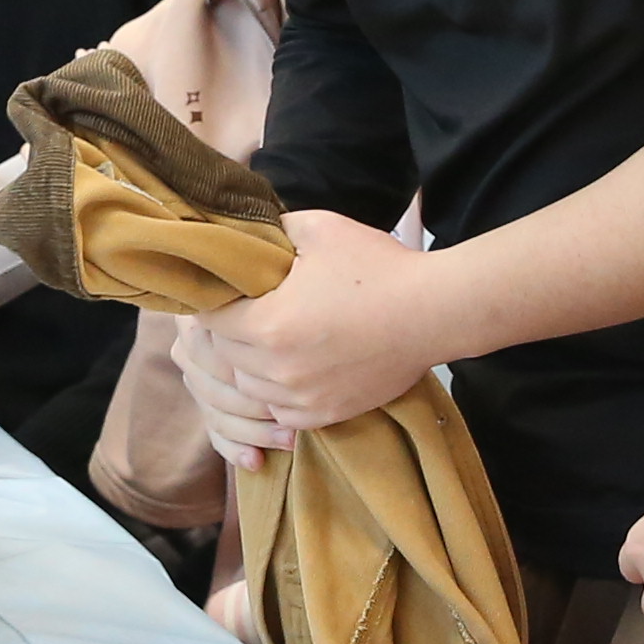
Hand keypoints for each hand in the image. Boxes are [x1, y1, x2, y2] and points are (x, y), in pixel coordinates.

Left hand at [174, 212, 449, 454]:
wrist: (434, 312)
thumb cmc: (378, 267)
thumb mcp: (320, 229)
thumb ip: (274, 230)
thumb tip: (249, 234)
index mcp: (268, 324)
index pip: (209, 321)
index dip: (213, 304)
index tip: (226, 293)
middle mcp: (276, 369)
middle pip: (224, 357)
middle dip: (229, 335)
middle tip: (246, 315)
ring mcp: (301, 397)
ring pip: (248, 388)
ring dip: (250, 366)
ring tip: (269, 342)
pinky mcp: (325, 414)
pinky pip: (279, 413)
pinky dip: (277, 395)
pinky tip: (291, 371)